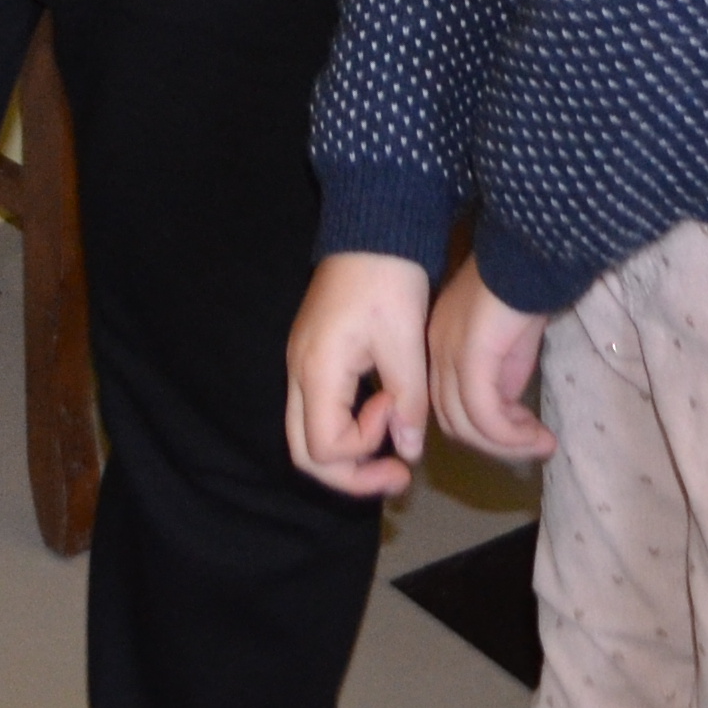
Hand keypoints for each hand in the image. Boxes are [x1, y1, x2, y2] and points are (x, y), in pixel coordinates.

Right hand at [284, 253, 439, 499]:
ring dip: (348, 453)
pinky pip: (317, 412)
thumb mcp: (406, 346)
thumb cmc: (388, 284)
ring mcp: (300, 366)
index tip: (396, 411)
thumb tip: (409, 452)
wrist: (371, 233)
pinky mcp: (311, 359)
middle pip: (304, 453)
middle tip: (397, 474)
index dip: (365, 446)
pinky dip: (345, 429)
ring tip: (392, 451)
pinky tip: (380, 416)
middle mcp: (298, 374)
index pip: (324, 448)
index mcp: (318, 371)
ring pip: (307, 435)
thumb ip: (407, 405)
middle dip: (350, 474)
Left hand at [429, 259, 558, 464]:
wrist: (531, 252)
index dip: (485, 430)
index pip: (449, 406)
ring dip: (506, 444)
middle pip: (453, 421)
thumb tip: (508, 413)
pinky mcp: (471, 356)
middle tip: (536, 443)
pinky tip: (538, 433)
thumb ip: (501, 378)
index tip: (524, 433)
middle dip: (495, 443)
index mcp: (441, 348)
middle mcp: (436, 353)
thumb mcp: (510, 345)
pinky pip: (484, 413)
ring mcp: (449, 354)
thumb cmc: (524, 289)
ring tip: (542, 443)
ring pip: (465, 423)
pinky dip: (510, 434)